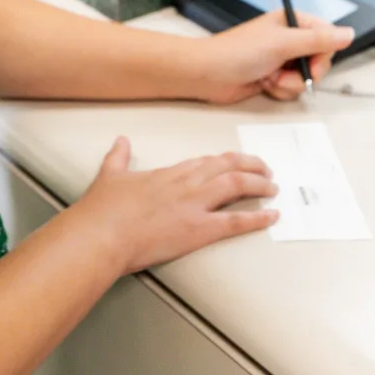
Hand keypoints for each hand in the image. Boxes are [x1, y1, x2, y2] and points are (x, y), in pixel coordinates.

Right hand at [72, 137, 278, 273]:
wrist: (101, 234)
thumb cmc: (103, 210)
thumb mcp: (109, 175)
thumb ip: (118, 156)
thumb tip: (121, 140)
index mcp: (168, 172)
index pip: (206, 161)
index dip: (226, 161)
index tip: (237, 162)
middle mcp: (187, 184)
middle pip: (228, 168)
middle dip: (251, 167)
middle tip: (265, 170)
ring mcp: (194, 206)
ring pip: (236, 186)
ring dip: (259, 185)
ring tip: (273, 187)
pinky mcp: (198, 230)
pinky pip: (235, 222)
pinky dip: (257, 218)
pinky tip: (271, 216)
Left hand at [196, 10, 351, 103]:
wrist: (208, 74)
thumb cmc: (238, 51)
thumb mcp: (283, 43)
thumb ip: (318, 39)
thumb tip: (349, 33)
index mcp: (293, 22)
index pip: (327, 37)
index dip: (324, 54)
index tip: (313, 63)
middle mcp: (290, 39)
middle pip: (320, 61)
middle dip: (305, 73)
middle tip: (287, 73)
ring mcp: (282, 59)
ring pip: (306, 78)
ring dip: (289, 83)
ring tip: (270, 77)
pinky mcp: (274, 77)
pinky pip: (292, 88)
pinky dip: (281, 90)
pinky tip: (264, 83)